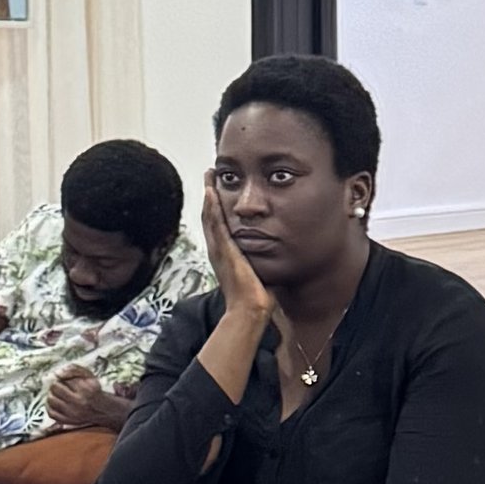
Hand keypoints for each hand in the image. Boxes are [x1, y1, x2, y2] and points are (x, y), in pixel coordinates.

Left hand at [42, 361, 118, 431]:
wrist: (102, 409)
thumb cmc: (93, 389)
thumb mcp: (88, 375)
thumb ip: (74, 369)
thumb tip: (57, 373)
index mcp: (85, 389)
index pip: (63, 379)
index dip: (63, 378)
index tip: (66, 380)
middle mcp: (79, 402)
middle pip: (55, 388)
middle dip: (56, 385)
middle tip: (60, 386)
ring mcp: (73, 413)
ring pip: (51, 400)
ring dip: (52, 395)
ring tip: (58, 394)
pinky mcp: (68, 421)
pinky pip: (51, 413)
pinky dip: (51, 407)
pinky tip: (57, 404)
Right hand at [203, 169, 272, 329]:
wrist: (250, 309)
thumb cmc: (257, 295)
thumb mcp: (258, 270)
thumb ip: (261, 259)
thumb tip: (276, 251)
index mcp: (225, 253)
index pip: (218, 224)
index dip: (217, 205)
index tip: (218, 188)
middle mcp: (218, 249)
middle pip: (210, 216)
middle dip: (210, 194)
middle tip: (210, 174)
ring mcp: (218, 249)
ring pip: (210, 216)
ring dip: (208, 194)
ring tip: (209, 175)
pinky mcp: (223, 250)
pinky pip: (216, 225)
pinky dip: (212, 208)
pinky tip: (212, 192)